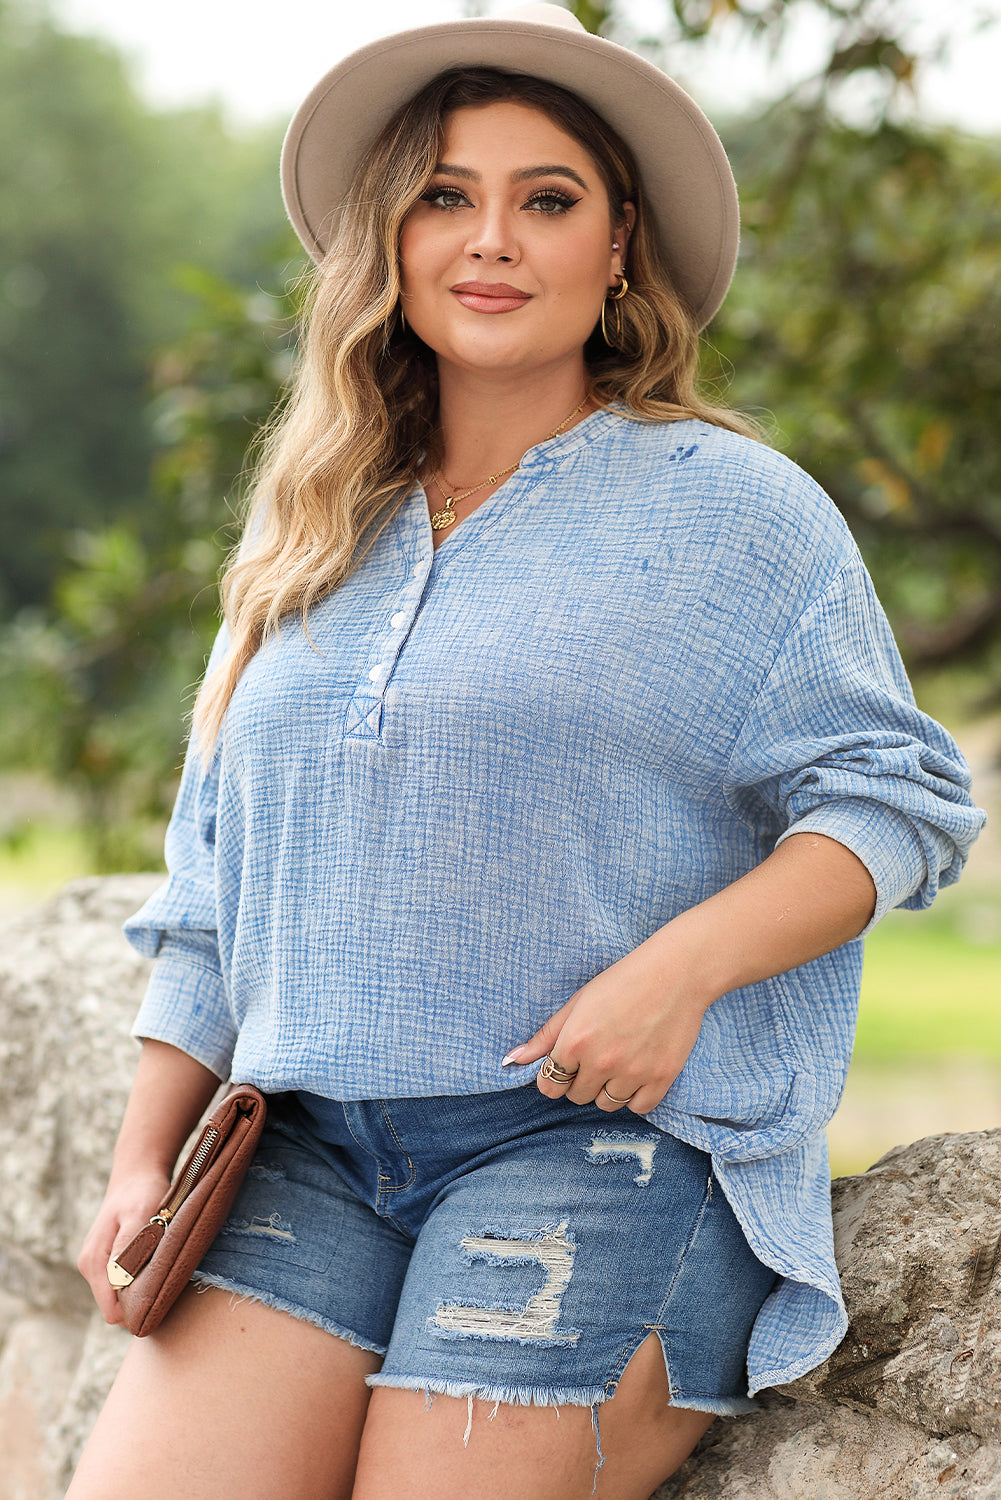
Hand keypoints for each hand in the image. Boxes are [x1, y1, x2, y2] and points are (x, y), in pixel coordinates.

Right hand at [76, 1167, 171, 1323]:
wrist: (137, 1174)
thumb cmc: (140, 1192)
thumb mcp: (138, 1215)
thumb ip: (128, 1247)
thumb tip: (121, 1283)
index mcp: (94, 1262)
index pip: (112, 1311)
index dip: (137, 1310)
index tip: (162, 1297)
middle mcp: (91, 1268)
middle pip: (116, 1308)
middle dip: (140, 1301)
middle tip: (166, 1279)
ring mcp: (98, 1266)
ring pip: (121, 1297)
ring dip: (142, 1289)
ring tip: (162, 1267)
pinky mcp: (109, 1261)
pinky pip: (124, 1284)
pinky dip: (140, 1279)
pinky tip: (155, 1264)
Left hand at [502, 932, 712, 1114]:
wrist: (675, 973)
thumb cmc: (622, 982)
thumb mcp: (577, 1003)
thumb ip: (545, 1036)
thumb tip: (511, 1061)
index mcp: (575, 1042)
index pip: (549, 1086)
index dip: (554, 1077)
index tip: (565, 1066)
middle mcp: (601, 1062)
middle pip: (576, 1097)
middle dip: (580, 1081)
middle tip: (596, 1055)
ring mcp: (633, 1073)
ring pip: (606, 1104)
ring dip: (606, 1089)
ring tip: (617, 1061)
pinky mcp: (661, 1078)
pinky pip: (638, 1108)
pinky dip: (634, 1096)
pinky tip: (636, 1072)